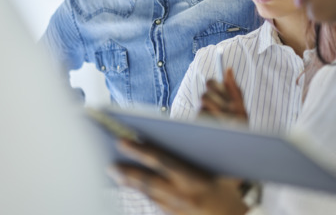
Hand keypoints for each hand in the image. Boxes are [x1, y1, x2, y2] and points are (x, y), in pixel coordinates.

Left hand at [109, 139, 248, 214]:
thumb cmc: (233, 196)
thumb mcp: (225, 174)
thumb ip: (207, 156)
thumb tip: (193, 135)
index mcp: (194, 180)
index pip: (161, 161)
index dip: (140, 150)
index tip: (123, 141)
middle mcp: (182, 195)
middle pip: (149, 181)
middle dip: (128, 171)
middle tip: (110, 164)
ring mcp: (178, 210)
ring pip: (149, 194)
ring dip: (131, 183)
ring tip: (116, 173)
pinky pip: (156, 204)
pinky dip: (144, 194)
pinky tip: (134, 187)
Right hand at [199, 68, 247, 122]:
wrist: (237, 143)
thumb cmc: (240, 124)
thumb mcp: (240, 105)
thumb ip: (234, 88)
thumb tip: (229, 68)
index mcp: (218, 95)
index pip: (210, 82)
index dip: (215, 83)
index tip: (222, 88)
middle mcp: (208, 102)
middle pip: (206, 90)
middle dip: (219, 97)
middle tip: (229, 106)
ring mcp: (201, 111)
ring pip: (203, 99)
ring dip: (218, 108)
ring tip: (228, 120)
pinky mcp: (197, 121)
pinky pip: (201, 113)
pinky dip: (213, 119)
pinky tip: (219, 126)